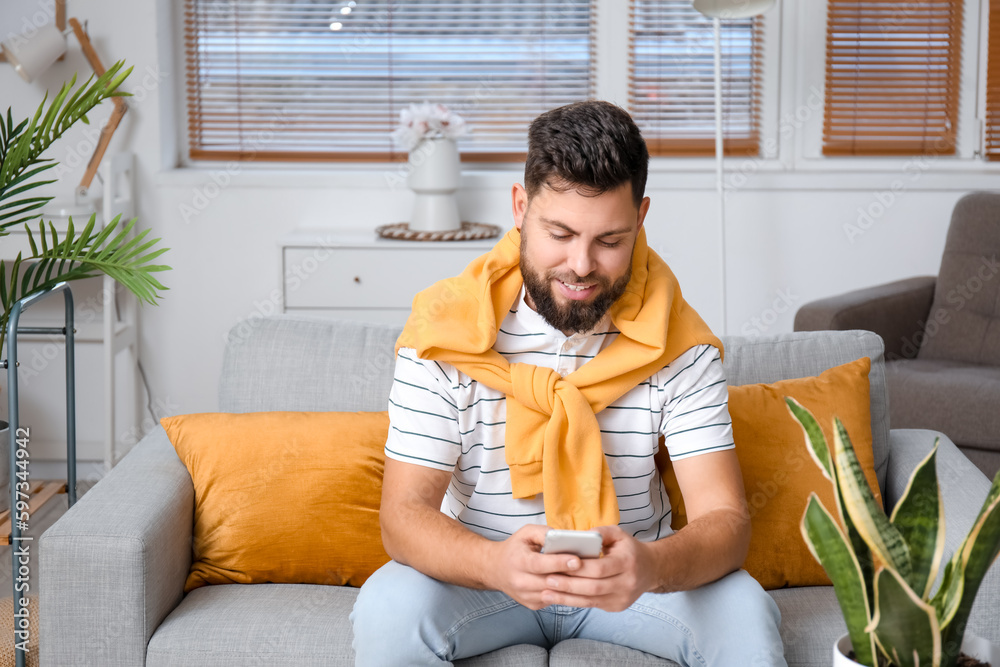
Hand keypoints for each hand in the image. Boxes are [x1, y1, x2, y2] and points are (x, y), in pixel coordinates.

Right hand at [488, 524, 584, 609]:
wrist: (495, 569)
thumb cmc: (515, 548)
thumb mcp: (525, 533)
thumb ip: (543, 532)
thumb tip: (563, 537)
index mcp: (518, 561)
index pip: (540, 564)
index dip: (559, 563)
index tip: (577, 560)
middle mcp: (520, 581)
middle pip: (549, 581)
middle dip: (571, 576)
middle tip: (592, 570)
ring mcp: (526, 596)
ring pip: (554, 594)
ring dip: (572, 587)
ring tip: (589, 578)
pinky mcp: (532, 605)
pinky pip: (553, 600)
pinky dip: (566, 593)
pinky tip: (578, 585)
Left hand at [539, 525, 659, 611]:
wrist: (650, 570)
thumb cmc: (629, 549)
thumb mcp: (618, 534)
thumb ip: (600, 532)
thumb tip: (581, 536)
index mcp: (627, 562)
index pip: (599, 568)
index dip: (578, 568)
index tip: (559, 565)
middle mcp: (626, 583)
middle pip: (593, 587)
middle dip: (568, 585)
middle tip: (547, 579)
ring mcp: (622, 598)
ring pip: (591, 600)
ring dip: (567, 597)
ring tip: (546, 592)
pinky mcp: (616, 607)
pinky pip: (592, 605)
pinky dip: (574, 602)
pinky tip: (559, 597)